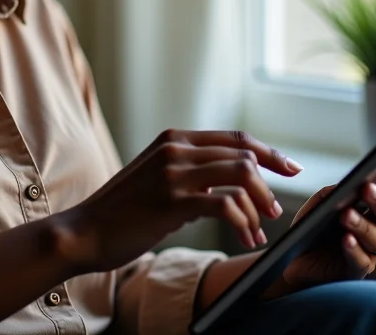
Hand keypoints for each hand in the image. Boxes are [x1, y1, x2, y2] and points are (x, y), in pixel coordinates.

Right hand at [55, 129, 301, 274]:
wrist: (85, 230)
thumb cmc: (121, 210)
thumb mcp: (156, 178)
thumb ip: (187, 171)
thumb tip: (228, 184)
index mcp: (173, 139)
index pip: (234, 138)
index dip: (268, 152)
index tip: (290, 168)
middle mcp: (175, 149)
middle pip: (242, 154)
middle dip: (269, 182)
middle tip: (275, 211)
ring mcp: (172, 172)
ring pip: (239, 175)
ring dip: (258, 204)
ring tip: (260, 227)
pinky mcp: (171, 200)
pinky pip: (224, 204)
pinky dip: (243, 222)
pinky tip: (244, 237)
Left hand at [276, 150, 375, 293]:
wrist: (294, 260)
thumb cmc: (312, 228)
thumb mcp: (318, 204)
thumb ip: (331, 193)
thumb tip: (345, 187)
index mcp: (369, 205)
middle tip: (368, 189)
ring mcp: (369, 250)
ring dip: (362, 224)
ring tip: (345, 215)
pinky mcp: (355, 270)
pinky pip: (362, 261)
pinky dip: (354, 249)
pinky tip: (346, 240)